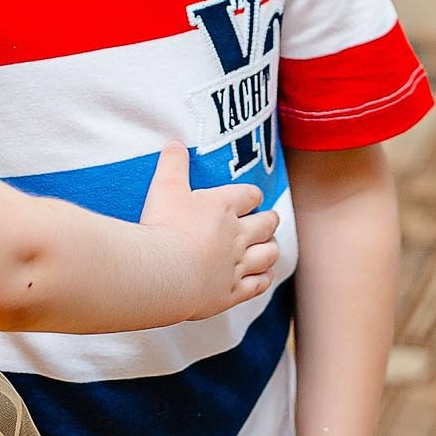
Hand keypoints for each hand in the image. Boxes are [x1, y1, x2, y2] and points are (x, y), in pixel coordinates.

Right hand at [138, 144, 279, 320]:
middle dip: (269, 220)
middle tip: (270, 219)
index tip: (252, 197)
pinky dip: (264, 279)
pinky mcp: (232, 292)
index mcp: (223, 207)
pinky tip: (265, 276)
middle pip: (265, 225)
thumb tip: (176, 143)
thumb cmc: (164, 226)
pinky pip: (257, 285)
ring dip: (271, 249)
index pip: (249, 195)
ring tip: (271, 247)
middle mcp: (237, 235)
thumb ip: (172, 163)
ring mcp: (237, 265)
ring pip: (268, 255)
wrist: (164, 270)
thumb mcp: (164, 186)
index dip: (252, 196)